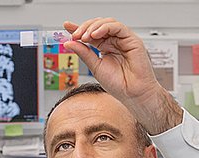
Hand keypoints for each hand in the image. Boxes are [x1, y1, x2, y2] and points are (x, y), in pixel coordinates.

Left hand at [62, 18, 181, 133]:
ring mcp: (123, 40)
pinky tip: (95, 35)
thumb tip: (69, 42)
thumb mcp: (95, 67)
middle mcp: (115, 42)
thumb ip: (84, 53)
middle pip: (98, 25)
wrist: (132, 94)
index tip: (66, 26)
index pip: (91, 33)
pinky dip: (105, 28)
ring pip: (107, 23)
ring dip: (93, 27)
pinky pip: (118, 27)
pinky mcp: (132, 40)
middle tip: (75, 35)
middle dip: (84, 27)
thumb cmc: (119, 84)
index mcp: (106, 48)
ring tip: (84, 36)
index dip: (79, 28)